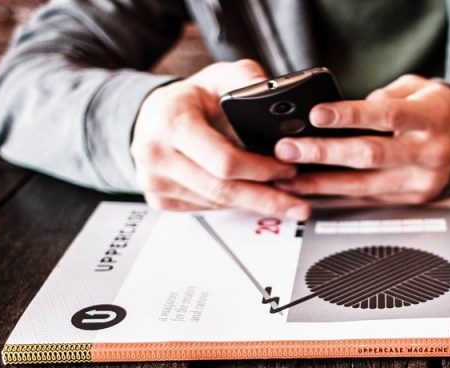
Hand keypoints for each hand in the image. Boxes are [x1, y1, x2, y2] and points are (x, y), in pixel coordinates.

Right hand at [131, 60, 310, 218]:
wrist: (151, 116)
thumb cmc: (188, 99)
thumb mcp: (216, 77)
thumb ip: (245, 78)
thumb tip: (271, 89)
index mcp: (171, 123)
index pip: (224, 160)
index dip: (260, 170)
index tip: (288, 170)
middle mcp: (157, 155)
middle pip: (222, 190)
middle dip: (265, 199)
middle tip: (298, 205)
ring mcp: (155, 181)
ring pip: (215, 203)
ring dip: (252, 204)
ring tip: (283, 202)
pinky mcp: (158, 199)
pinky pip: (204, 208)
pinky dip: (232, 205)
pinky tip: (252, 199)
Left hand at [273, 74, 449, 203]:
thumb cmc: (437, 110)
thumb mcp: (418, 88)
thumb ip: (384, 96)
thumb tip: (340, 112)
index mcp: (433, 118)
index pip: (387, 115)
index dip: (350, 115)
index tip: (317, 114)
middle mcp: (429, 152)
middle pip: (370, 156)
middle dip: (323, 153)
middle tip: (289, 149)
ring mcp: (421, 181)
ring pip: (364, 186)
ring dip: (321, 183)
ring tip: (289, 177)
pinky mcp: (412, 200)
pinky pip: (368, 200)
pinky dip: (337, 196)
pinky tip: (312, 192)